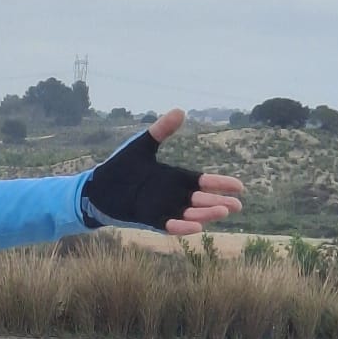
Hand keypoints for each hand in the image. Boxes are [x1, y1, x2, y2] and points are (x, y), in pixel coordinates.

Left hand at [82, 109, 246, 234]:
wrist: (98, 186)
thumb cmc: (120, 166)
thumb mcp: (143, 145)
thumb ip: (161, 130)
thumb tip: (180, 111)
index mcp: (174, 178)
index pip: (203, 182)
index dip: (220, 184)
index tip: (240, 187)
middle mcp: (172, 195)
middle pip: (201, 200)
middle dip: (219, 202)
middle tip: (237, 205)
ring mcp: (161, 207)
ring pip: (189, 213)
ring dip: (205, 214)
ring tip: (223, 213)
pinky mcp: (148, 218)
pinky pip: (168, 224)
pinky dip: (181, 226)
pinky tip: (197, 227)